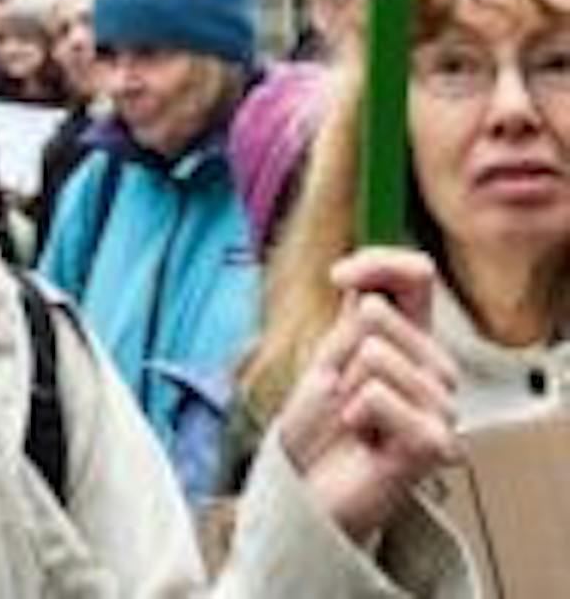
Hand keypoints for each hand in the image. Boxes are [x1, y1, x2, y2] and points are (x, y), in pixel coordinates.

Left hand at [276, 247, 457, 544]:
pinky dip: (356, 413)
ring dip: (345, 387)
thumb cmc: (320, 423)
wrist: (308, 486)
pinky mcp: (438, 444)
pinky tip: (366, 440)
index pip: (417, 276)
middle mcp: (437, 370)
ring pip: (373, 353)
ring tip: (355, 420)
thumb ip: (356, 315)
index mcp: (414, 341)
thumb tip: (363, 280)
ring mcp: (442, 409)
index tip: (337, 277)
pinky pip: (378, 394)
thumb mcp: (330, 355)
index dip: (378, 263)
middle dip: (338, 351)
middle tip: (345, 395)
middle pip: (376, 313)